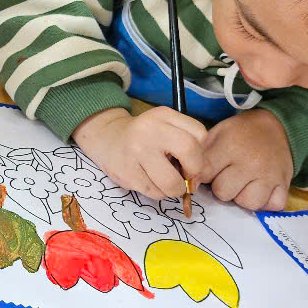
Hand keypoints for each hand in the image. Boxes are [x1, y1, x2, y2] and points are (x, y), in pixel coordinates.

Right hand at [72, 106, 204, 199]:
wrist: (106, 137)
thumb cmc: (144, 136)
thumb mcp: (165, 126)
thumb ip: (188, 142)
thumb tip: (201, 176)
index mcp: (163, 115)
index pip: (199, 134)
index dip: (201, 152)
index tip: (190, 159)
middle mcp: (149, 130)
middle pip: (190, 153)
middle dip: (193, 172)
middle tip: (185, 176)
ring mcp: (136, 151)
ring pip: (172, 182)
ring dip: (175, 189)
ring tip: (167, 181)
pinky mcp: (127, 172)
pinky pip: (155, 193)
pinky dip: (158, 192)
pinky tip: (150, 181)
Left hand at [197, 108, 292, 210]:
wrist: (275, 126)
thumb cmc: (240, 133)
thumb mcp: (216, 134)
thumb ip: (200, 155)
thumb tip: (187, 180)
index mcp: (230, 147)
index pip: (205, 174)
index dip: (201, 176)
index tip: (206, 172)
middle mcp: (251, 163)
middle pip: (224, 193)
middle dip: (222, 186)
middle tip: (228, 175)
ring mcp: (270, 175)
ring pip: (248, 203)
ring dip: (243, 196)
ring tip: (244, 183)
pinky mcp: (285, 184)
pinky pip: (272, 206)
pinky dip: (266, 201)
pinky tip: (261, 189)